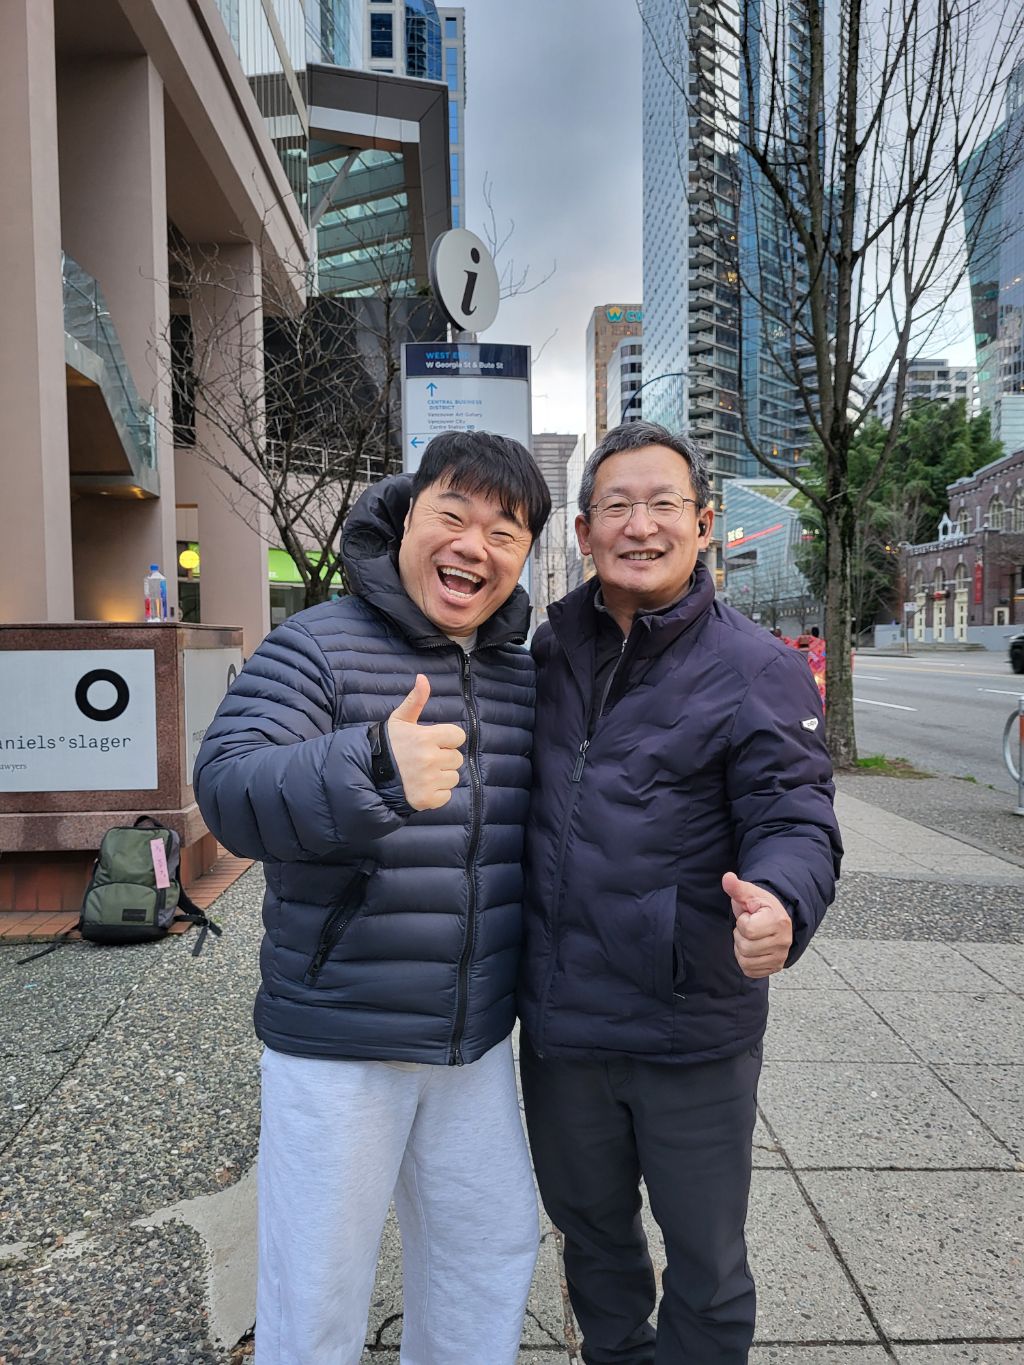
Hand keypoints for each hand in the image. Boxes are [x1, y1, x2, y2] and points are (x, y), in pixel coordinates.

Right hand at [386, 675, 465, 810]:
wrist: (369, 773)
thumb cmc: (388, 745)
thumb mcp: (400, 720)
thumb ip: (415, 699)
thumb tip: (422, 678)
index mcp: (425, 738)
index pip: (458, 736)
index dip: (448, 739)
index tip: (434, 742)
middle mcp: (429, 759)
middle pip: (456, 758)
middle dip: (443, 758)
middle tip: (424, 759)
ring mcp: (428, 780)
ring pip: (453, 777)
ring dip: (441, 776)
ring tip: (422, 773)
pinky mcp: (426, 799)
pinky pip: (446, 796)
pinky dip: (436, 794)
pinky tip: (421, 787)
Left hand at [723, 872, 792, 978]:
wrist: (773, 919)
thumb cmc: (760, 907)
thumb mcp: (749, 894)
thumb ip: (737, 887)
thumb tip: (727, 878)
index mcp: (779, 921)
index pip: (748, 930)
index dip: (742, 922)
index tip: (749, 916)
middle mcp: (783, 942)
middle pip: (745, 947)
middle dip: (740, 936)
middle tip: (748, 928)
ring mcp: (780, 957)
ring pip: (746, 961)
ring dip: (741, 949)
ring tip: (750, 938)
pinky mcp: (774, 968)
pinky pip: (749, 970)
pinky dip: (745, 960)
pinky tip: (752, 949)